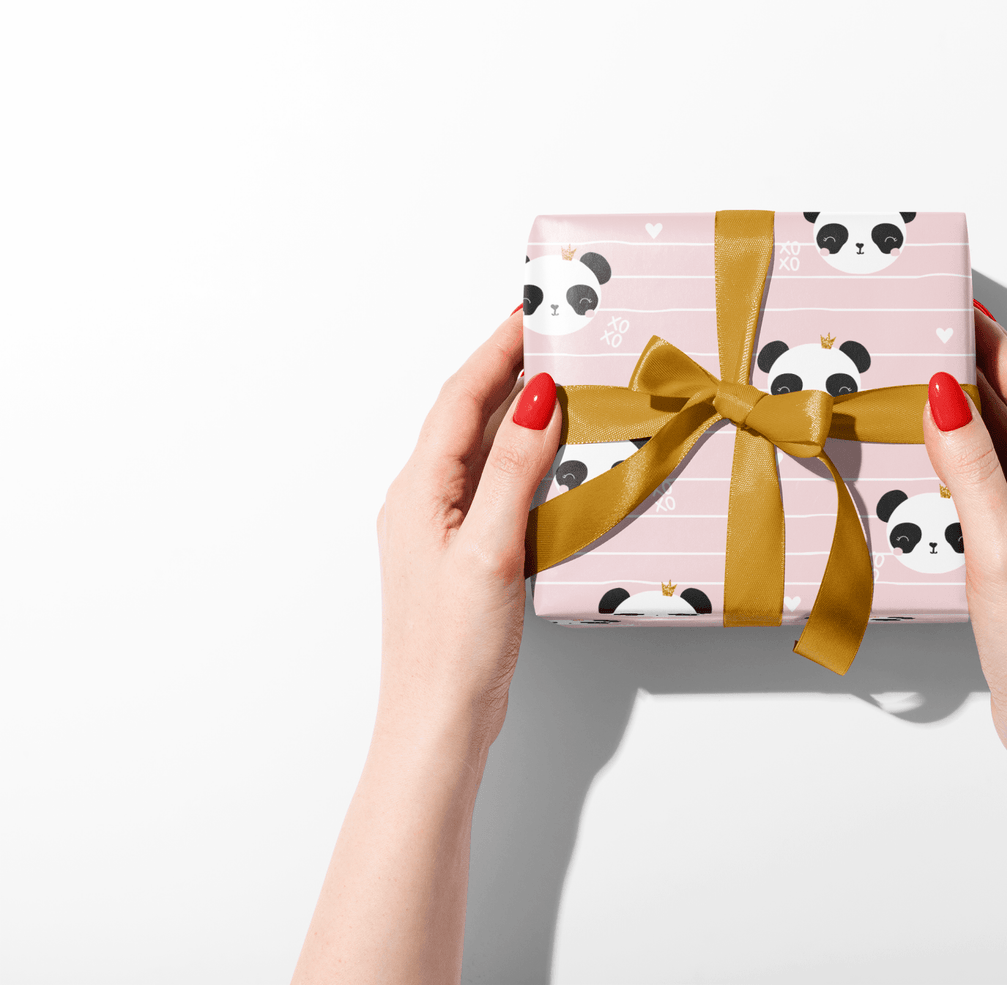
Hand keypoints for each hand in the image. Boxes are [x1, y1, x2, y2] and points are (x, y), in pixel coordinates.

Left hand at [294, 309, 559, 984]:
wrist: (437, 723)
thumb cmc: (455, 647)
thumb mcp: (490, 549)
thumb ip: (513, 470)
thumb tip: (535, 395)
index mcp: (420, 491)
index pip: (461, 399)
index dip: (496, 350)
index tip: (532, 310)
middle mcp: (423, 502)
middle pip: (466, 416)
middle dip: (507, 369)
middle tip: (555, 335)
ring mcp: (440, 531)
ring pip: (480, 452)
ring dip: (516, 412)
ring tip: (562, 383)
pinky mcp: (463, 558)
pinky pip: (493, 487)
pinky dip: (523, 460)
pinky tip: (554, 464)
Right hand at [923, 310, 1006, 752]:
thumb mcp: (998, 551)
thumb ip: (972, 471)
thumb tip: (948, 397)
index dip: (998, 347)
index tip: (965, 308)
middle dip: (982, 373)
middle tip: (936, 338)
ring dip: (973, 418)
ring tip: (928, 389)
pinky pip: (1001, 490)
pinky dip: (969, 466)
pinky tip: (939, 471)